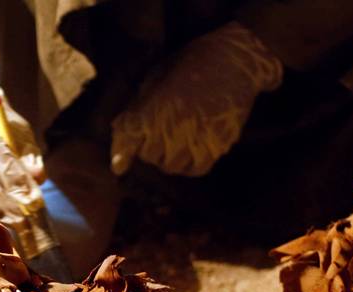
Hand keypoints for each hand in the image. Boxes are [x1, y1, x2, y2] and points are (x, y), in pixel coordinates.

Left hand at [110, 21, 282, 177]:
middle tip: (158, 135)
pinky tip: (190, 151)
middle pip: (150, 156)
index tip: (119, 166)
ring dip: (168, 157)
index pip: (129, 139)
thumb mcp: (157, 77)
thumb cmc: (191, 64)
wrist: (233, 61)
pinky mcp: (217, 146)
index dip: (121, 153)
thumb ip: (138, 106)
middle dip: (149, 147)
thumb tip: (123, 128)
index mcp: (153, 110)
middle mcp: (172, 129)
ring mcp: (196, 140)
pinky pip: (196, 169)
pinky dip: (189, 164)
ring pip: (171, 166)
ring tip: (175, 142)